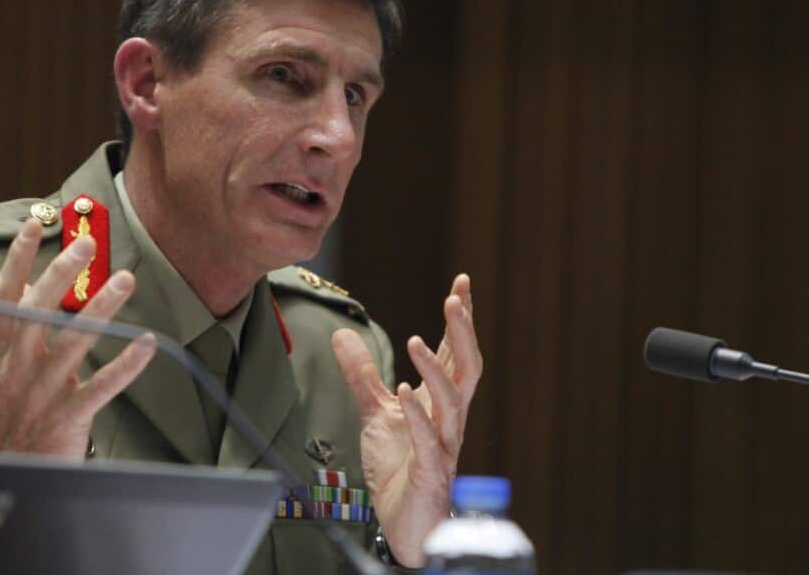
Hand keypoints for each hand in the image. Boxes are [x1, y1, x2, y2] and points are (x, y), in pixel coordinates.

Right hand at [0, 219, 155, 456]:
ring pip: (71, 342)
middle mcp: (19, 368)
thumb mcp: (13, 372)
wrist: (14, 473)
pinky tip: (147, 343)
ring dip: (99, 308)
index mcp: (5, 353)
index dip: (18, 259)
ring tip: (124, 279)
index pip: (5, 297)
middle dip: (61, 273)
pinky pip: (100, 387)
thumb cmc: (21, 418)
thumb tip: (37, 290)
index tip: (34, 224)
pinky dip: (125, 364)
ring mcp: (42, 393)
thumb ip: (25, 335)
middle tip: (86, 242)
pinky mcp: (67, 417)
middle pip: (36, 310)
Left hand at [331, 274, 481, 567]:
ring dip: (436, 370)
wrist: (403, 523)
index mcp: (440, 402)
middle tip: (455, 300)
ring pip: (453, 403)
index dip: (460, 321)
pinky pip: (428, 440)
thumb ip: (363, 376)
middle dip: (463, 334)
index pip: (455, 354)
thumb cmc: (399, 468)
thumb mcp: (375, 413)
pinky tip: (404, 392)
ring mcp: (443, 445)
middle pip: (466, 369)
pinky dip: (417, 415)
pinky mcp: (429, 472)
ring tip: (417, 341)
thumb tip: (342, 335)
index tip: (462, 284)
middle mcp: (449, 419)